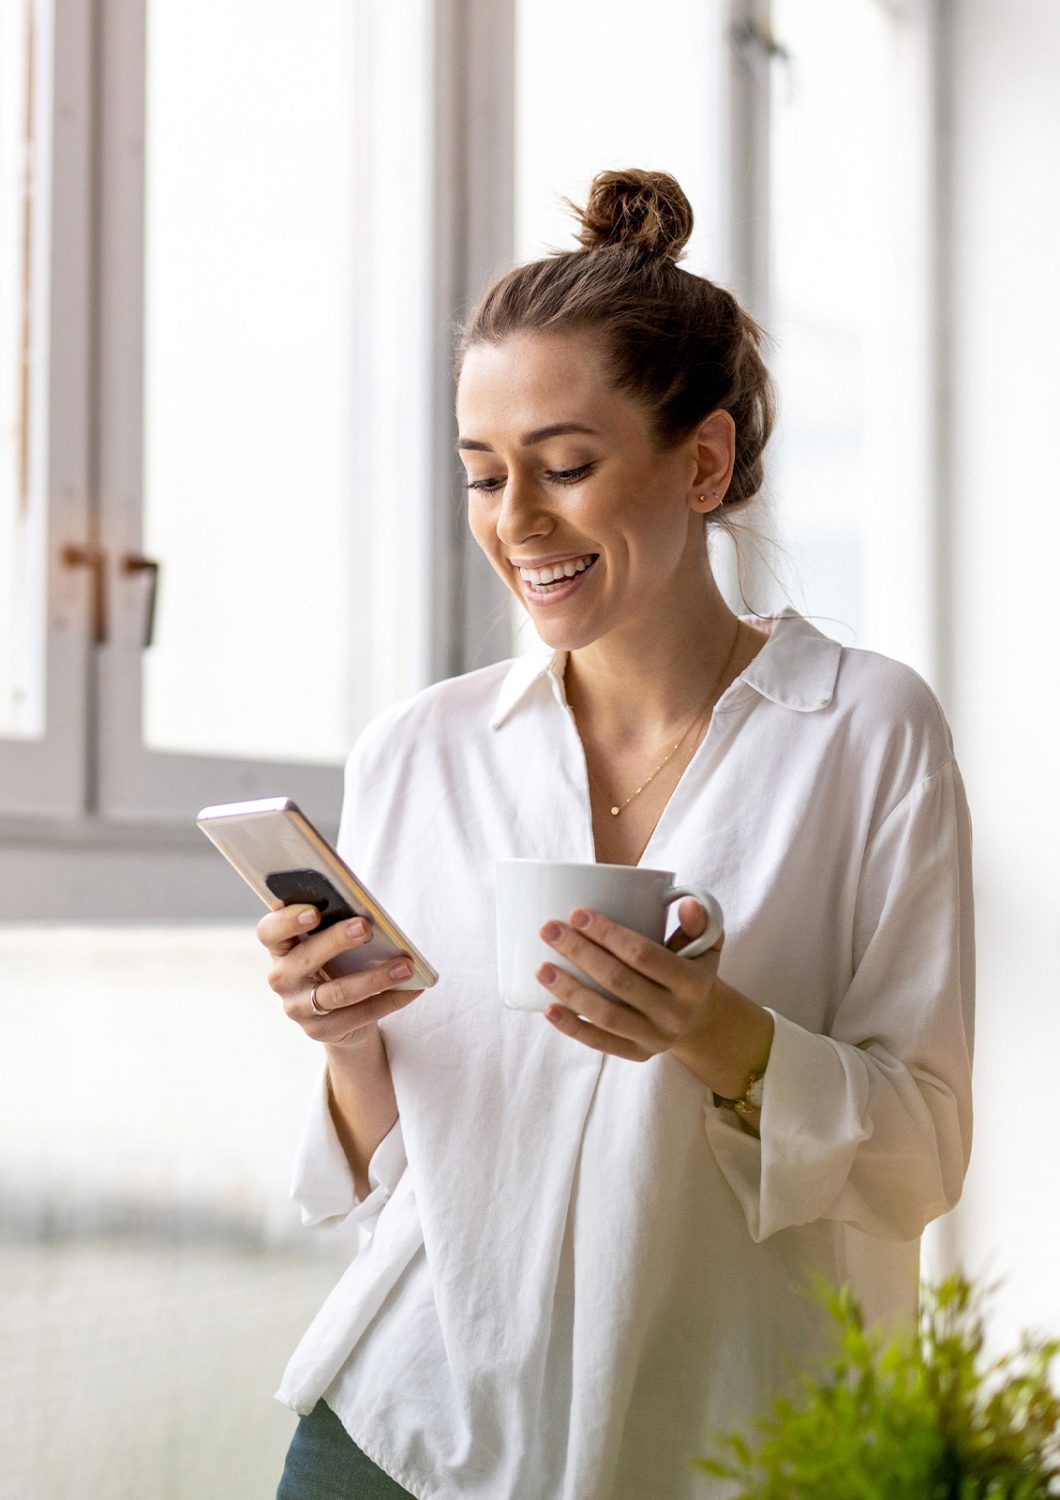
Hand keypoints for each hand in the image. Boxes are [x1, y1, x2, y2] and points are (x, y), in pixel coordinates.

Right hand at [257, 905, 423, 1051]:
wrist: (340, 1013)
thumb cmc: (337, 961)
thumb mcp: (331, 941)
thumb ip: (337, 924)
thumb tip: (368, 912)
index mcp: (280, 947)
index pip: (270, 931)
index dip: (288, 921)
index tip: (315, 911)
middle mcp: (282, 978)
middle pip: (305, 959)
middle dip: (336, 941)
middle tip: (366, 927)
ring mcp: (298, 1008)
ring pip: (336, 993)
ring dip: (374, 978)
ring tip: (405, 966)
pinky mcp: (320, 1030)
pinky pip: (358, 1015)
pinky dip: (389, 1001)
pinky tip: (412, 989)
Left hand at [536, 898, 723, 1060]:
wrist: (702, 1020)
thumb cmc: (692, 969)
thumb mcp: (704, 945)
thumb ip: (697, 923)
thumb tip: (687, 903)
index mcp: (692, 983)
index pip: (644, 955)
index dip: (609, 934)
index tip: (577, 913)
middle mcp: (675, 1014)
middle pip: (618, 982)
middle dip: (580, 953)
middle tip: (549, 930)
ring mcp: (656, 1038)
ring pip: (605, 1015)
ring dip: (569, 991)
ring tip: (541, 968)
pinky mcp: (637, 1054)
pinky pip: (600, 1043)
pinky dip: (572, 1027)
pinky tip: (548, 1008)